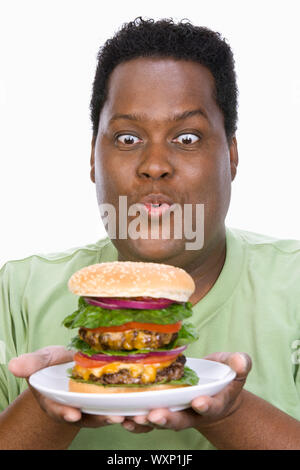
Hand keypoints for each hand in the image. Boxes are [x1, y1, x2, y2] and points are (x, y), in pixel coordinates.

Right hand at [8, 345, 147, 429]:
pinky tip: (150, 404)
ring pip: (111, 414)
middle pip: (91, 417)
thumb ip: (32, 363)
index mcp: (60, 400)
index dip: (65, 412)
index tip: (72, 414)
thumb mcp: (43, 360)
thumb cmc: (56, 364)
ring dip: (125, 417)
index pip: (60, 409)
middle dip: (103, 419)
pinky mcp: (115, 399)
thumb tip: (13, 365)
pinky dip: (136, 408)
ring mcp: (98, 406)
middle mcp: (80, 408)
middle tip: (116, 418)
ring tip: (138, 415)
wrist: (74, 365)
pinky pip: (126, 407)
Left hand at [122, 351, 251, 432]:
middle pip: (181, 420)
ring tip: (133, 418)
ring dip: (146, 422)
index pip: (210, 406)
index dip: (206, 405)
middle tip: (155, 415)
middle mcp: (193, 413)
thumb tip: (242, 361)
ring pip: (161, 422)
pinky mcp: (162, 409)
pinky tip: (122, 418)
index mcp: (213, 402)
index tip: (199, 402)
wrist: (214, 390)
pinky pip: (147, 420)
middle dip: (168, 418)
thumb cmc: (224, 375)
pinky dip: (135, 422)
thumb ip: (240, 364)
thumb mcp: (235, 367)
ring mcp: (176, 413)